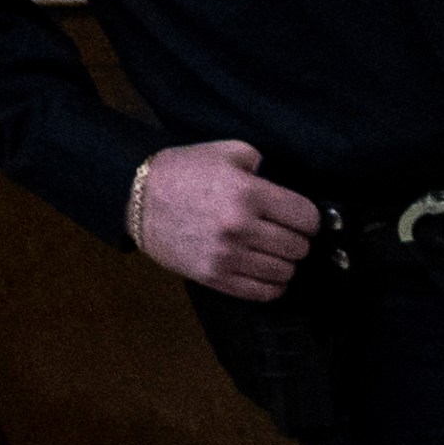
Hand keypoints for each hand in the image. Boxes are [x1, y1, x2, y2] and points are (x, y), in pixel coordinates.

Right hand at [128, 141, 315, 300]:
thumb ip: (259, 162)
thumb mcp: (223, 152)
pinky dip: (272, 284)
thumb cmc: (181, 172)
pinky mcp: (215, 277)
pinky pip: (264, 292)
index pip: (308, 218)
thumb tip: (283, 181)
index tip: (299, 218)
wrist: (135, 198)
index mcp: (247, 193)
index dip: (308, 218)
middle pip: (299, 247)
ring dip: (284, 262)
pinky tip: (264, 270)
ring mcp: (228, 256)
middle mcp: (240, 227)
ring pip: (285, 272)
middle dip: (296, 240)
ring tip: (271, 251)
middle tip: (282, 233)